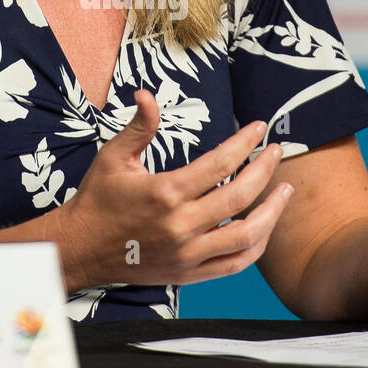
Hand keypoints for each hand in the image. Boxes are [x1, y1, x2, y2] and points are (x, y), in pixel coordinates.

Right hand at [56, 89, 293, 288]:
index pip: (220, 163)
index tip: (260, 128)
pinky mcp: (189, 274)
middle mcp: (181, 225)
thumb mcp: (114, 157)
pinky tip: (265, 226)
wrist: (81, 248)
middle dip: (265, 169)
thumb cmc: (98, 198)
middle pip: (240, 195)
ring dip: (272, 211)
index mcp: (165, 192)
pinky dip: (256, 245)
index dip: (245, 142)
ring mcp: (187, 253)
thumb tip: (147, 93)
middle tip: (277, 152)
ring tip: (285, 190)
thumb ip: (139, 127)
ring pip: (247, 235)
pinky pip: (235, 263)